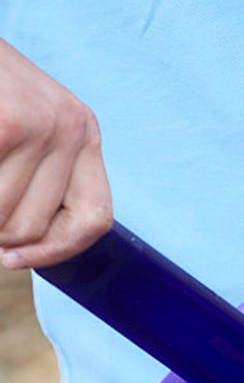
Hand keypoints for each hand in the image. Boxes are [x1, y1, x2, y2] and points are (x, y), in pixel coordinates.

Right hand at [0, 39, 111, 269]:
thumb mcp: (22, 125)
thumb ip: (36, 176)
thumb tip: (20, 248)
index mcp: (85, 134)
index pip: (95, 220)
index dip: (55, 250)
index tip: (13, 259)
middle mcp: (75, 127)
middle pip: (35, 226)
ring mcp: (44, 124)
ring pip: (5, 219)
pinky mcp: (10, 123)